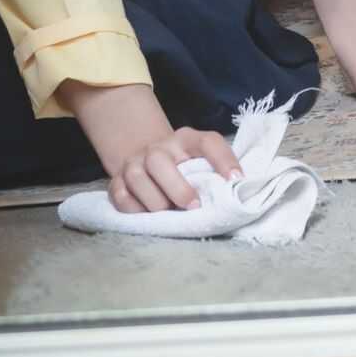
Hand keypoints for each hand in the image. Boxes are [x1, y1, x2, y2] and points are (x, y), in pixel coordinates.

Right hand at [58, 79, 241, 213]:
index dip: (224, 159)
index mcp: (186, 139)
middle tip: (194, 207)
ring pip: (137, 179)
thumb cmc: (182, 166)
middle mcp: (158, 148)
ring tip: (169, 214)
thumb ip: (216, 172)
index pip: (207, 142)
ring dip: (155, 202)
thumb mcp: (200, 160)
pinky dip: (134, 210)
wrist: (143, 156)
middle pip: (160, 162)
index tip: (237, 180)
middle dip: (177, 188)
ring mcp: (134, 163)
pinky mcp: (116, 181)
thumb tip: (239, 192)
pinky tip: (148, 217)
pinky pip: (121, 197)